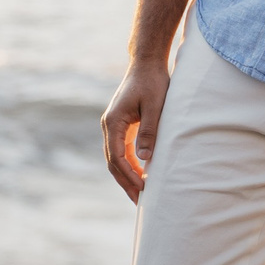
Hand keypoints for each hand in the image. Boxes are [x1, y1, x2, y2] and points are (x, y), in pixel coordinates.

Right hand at [99, 60, 170, 201]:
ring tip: (141, 194)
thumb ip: (149, 131)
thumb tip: (145, 159)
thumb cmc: (153, 82)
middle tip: (141, 201)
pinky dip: (129, 165)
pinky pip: (121, 150)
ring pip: (116, 158)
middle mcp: (109, 126)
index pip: (116, 157)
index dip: (129, 175)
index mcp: (113, 122)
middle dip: (126, 182)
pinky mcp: (121, 125)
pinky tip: (141, 175)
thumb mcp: (155, 106)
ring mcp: (113, 126)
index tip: (143, 188)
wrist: (147, 63)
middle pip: (113, 162)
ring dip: (127, 176)